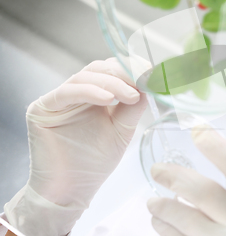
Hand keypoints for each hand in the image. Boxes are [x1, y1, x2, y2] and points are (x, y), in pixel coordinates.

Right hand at [4, 58, 147, 235]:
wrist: (72, 190)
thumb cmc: (95, 162)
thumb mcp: (122, 130)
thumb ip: (132, 107)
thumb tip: (148, 83)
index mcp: (94, 95)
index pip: (111, 70)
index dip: (130, 67)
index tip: (150, 72)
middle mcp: (75, 93)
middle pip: (99, 69)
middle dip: (123, 73)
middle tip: (143, 81)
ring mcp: (58, 99)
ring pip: (84, 76)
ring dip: (111, 83)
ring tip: (130, 95)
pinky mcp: (42, 108)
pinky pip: (67, 92)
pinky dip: (90, 91)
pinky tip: (109, 100)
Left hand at [147, 126, 225, 235]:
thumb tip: (207, 165)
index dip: (220, 150)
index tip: (198, 130)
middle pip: (207, 194)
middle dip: (177, 177)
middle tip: (157, 169)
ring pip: (188, 221)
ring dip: (164, 208)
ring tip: (153, 202)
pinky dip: (166, 230)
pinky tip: (159, 223)